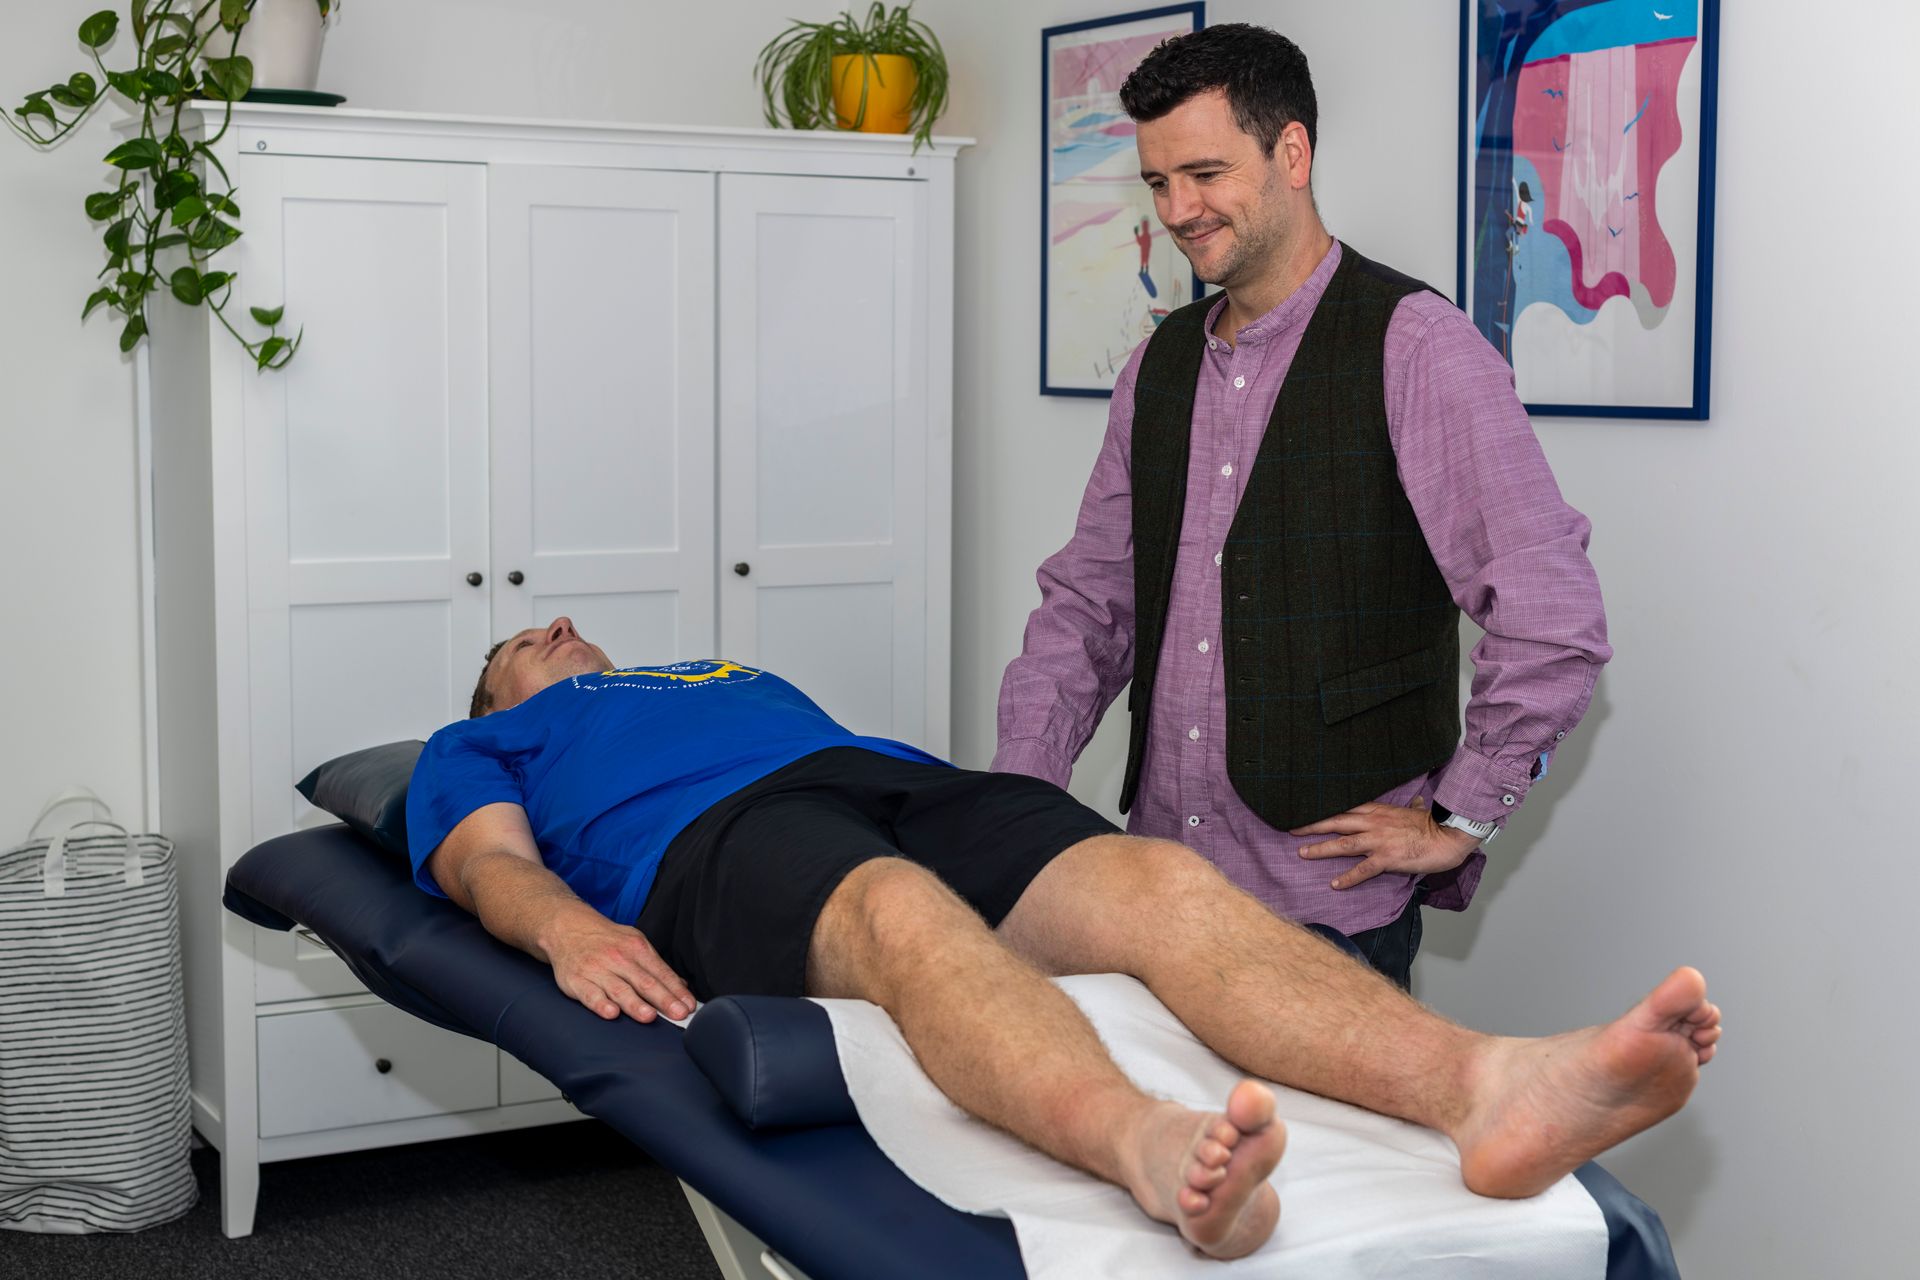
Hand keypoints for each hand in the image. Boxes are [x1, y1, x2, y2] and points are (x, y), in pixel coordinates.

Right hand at [541, 910, 695, 1023]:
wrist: (568, 928)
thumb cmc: (607, 940)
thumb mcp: (634, 943)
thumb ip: (655, 966)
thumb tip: (680, 986)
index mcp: (636, 948)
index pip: (661, 972)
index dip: (676, 991)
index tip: (689, 1006)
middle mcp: (618, 958)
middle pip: (644, 982)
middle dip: (664, 999)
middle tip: (679, 1014)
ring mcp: (597, 969)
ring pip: (619, 990)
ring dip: (635, 1004)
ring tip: (650, 1017)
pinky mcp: (577, 981)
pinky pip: (590, 995)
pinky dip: (600, 1004)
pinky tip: (611, 1013)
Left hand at [1293, 796, 1482, 890]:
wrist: (1448, 836)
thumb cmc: (1433, 824)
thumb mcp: (1417, 811)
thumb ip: (1412, 806)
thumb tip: (1418, 801)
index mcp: (1378, 810)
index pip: (1344, 807)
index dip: (1323, 809)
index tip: (1306, 810)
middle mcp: (1374, 823)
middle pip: (1336, 822)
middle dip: (1312, 825)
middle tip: (1292, 829)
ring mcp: (1379, 841)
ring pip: (1343, 844)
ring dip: (1321, 849)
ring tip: (1302, 853)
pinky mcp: (1387, 858)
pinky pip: (1363, 870)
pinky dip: (1347, 877)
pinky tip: (1335, 884)